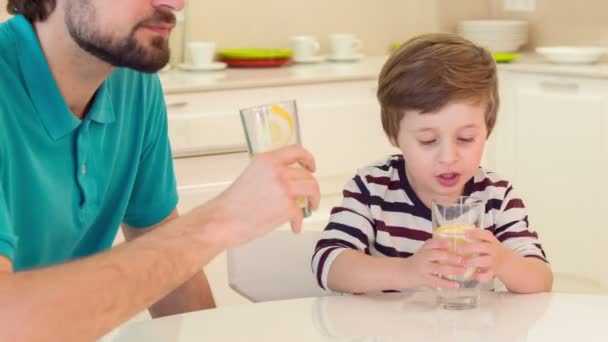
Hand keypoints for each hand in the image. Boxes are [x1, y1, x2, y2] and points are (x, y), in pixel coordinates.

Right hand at [199, 145, 320, 247]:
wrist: (223, 220)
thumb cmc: (232, 204)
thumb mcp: (252, 175)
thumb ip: (270, 173)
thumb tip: (288, 181)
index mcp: (267, 160)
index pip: (296, 151)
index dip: (308, 159)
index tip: (311, 167)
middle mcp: (277, 171)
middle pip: (307, 175)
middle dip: (311, 188)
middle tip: (309, 197)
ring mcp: (283, 188)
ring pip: (312, 189)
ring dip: (314, 200)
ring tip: (309, 208)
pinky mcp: (286, 206)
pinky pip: (301, 213)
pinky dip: (299, 222)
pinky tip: (294, 226)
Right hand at [404, 238, 466, 288]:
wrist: (403, 272)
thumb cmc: (420, 260)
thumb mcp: (425, 251)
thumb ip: (438, 248)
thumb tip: (458, 247)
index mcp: (424, 249)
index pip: (432, 243)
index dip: (441, 243)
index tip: (451, 243)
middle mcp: (423, 257)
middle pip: (435, 255)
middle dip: (449, 257)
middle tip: (461, 259)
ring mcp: (423, 269)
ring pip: (438, 269)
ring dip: (451, 270)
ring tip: (463, 271)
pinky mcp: (424, 280)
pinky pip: (437, 282)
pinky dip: (447, 284)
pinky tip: (457, 285)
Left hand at [460, 229, 509, 282]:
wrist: (507, 262)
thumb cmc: (490, 250)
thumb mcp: (487, 242)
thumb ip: (476, 239)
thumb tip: (457, 234)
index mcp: (491, 241)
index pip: (486, 235)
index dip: (476, 233)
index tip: (465, 233)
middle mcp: (493, 250)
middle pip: (484, 247)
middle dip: (471, 248)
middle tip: (459, 249)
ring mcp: (493, 261)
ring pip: (485, 261)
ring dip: (473, 261)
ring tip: (463, 262)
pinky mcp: (492, 272)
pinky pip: (488, 275)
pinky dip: (480, 276)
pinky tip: (473, 275)